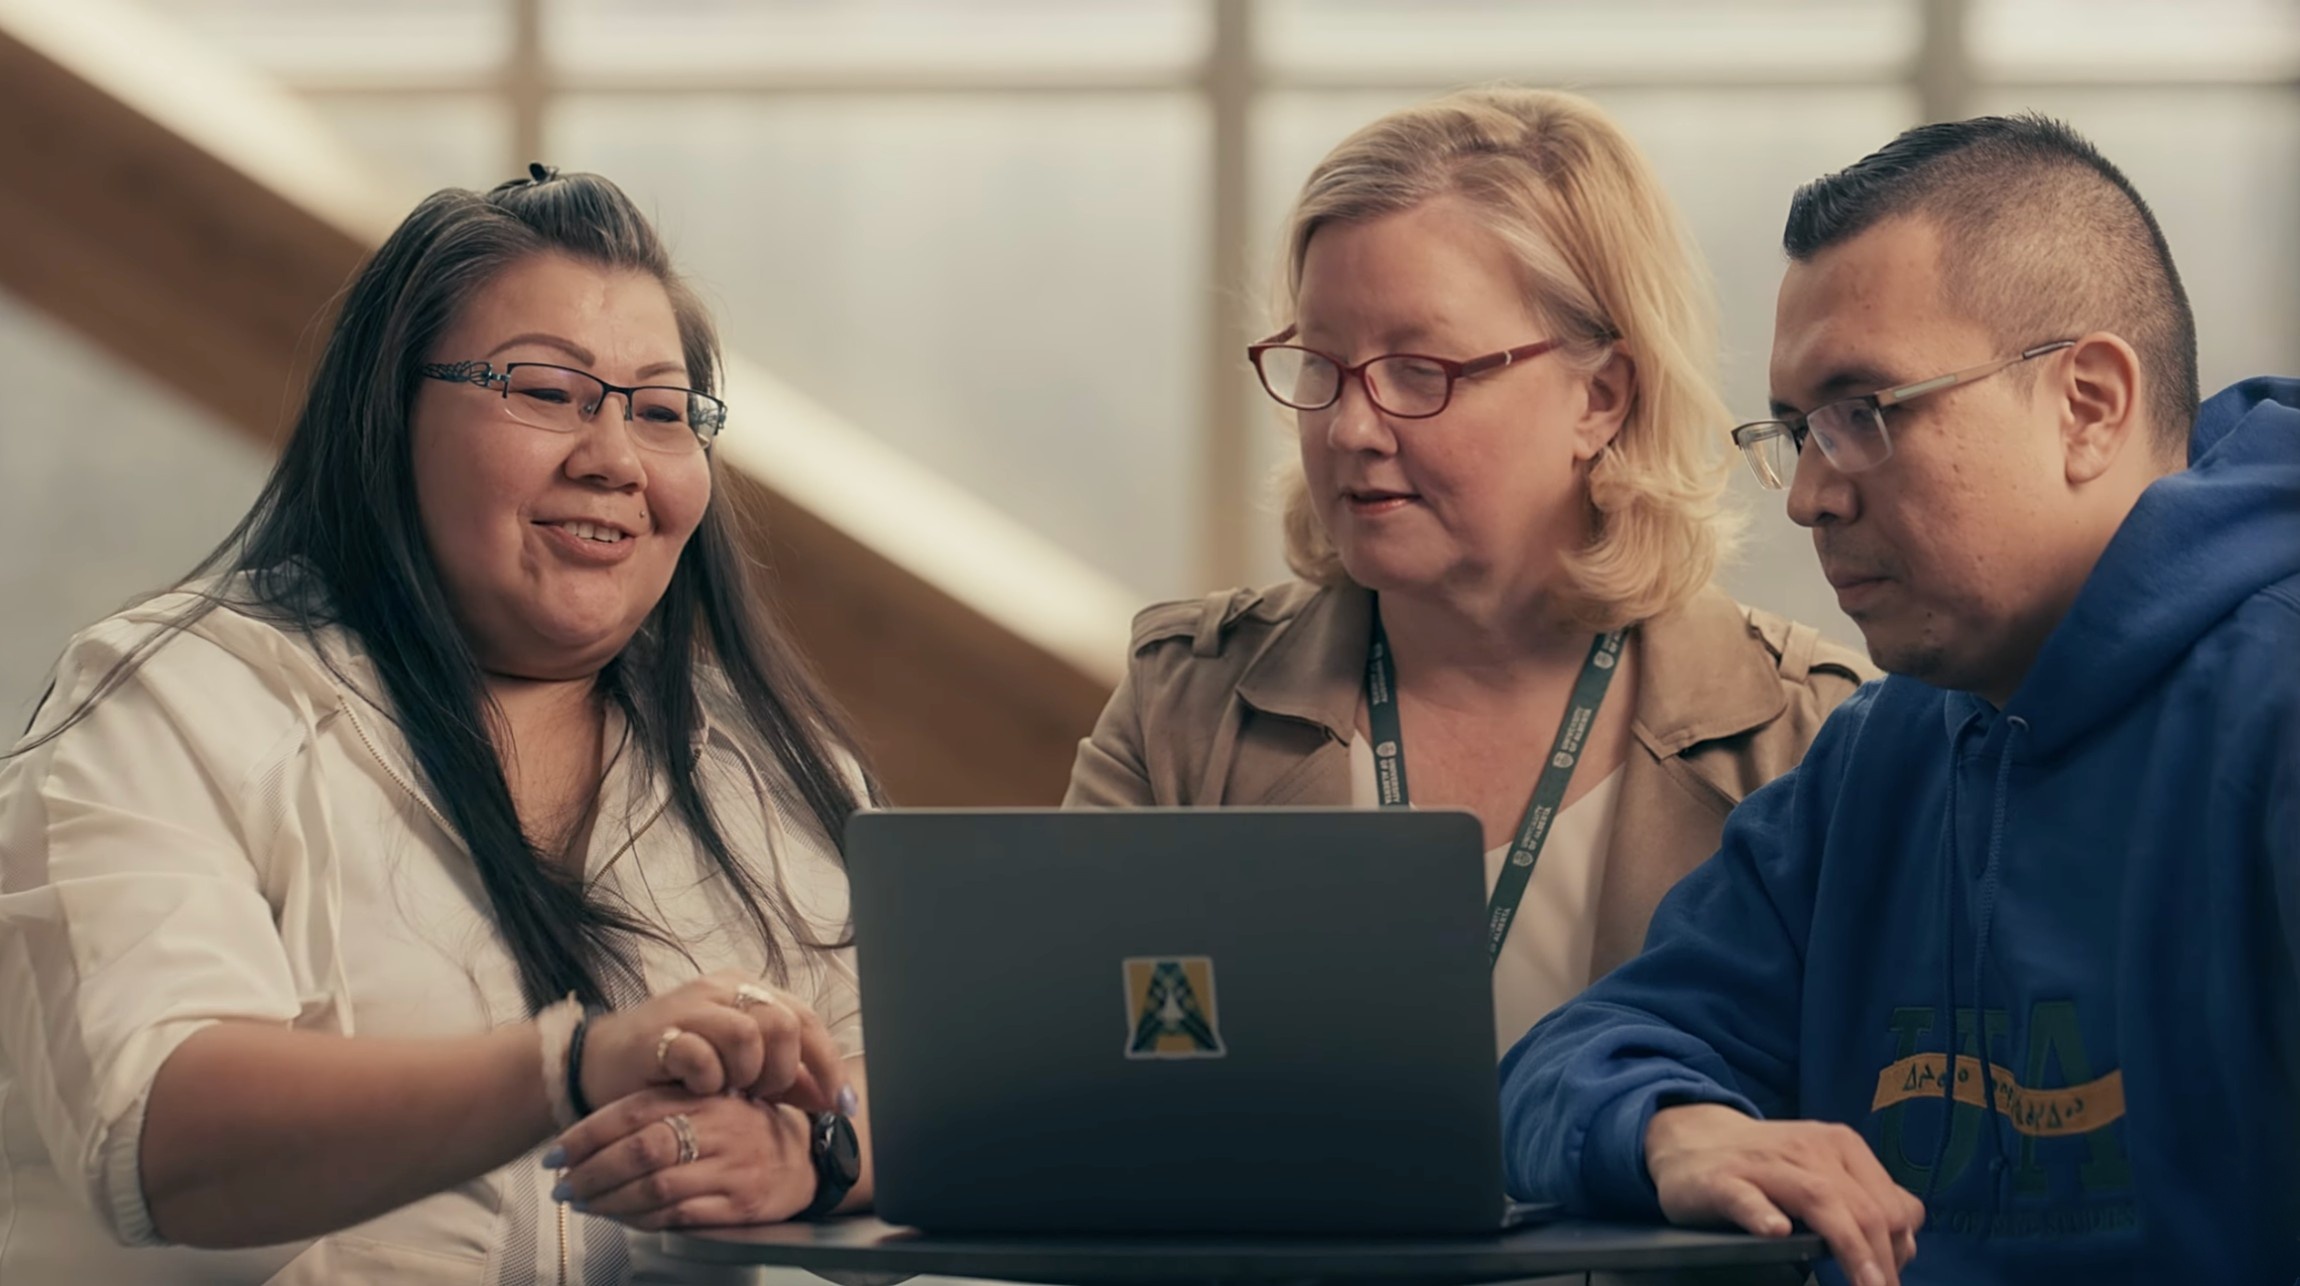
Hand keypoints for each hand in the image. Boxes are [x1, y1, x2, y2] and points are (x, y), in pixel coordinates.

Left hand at [553, 1087, 815, 1229]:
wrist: (807, 1157)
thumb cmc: (745, 1129)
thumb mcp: (711, 1101)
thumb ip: (664, 1108)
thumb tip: (595, 1133)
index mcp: (705, 1096)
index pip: (635, 1111)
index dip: (588, 1133)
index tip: (556, 1153)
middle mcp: (719, 1128)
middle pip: (641, 1150)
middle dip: (592, 1171)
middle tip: (563, 1186)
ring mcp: (731, 1168)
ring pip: (656, 1187)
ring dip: (610, 1200)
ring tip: (584, 1204)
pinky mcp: (740, 1205)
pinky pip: (679, 1216)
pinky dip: (641, 1219)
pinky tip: (621, 1218)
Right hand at [582, 973, 846, 1111]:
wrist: (600, 1065)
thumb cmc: (676, 1070)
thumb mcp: (739, 1072)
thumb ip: (785, 1079)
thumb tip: (836, 1101)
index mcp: (749, 992)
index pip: (806, 1019)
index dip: (828, 1065)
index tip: (840, 1106)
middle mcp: (724, 990)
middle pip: (784, 1022)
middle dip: (782, 1071)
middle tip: (760, 1094)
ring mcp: (690, 1007)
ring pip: (748, 1033)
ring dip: (746, 1075)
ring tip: (729, 1091)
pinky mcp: (659, 1032)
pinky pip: (701, 1055)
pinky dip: (708, 1080)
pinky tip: (698, 1090)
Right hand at [1644, 1104, 1923, 1285]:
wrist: (1690, 1138)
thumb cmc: (1767, 1165)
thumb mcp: (1823, 1170)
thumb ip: (1864, 1199)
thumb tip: (1908, 1240)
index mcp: (1840, 1146)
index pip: (1890, 1203)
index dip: (1900, 1248)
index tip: (1890, 1276)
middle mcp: (1808, 1150)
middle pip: (1861, 1207)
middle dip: (1882, 1259)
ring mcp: (1764, 1164)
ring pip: (1818, 1200)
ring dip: (1848, 1246)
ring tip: (1864, 1283)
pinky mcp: (1723, 1181)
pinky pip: (1746, 1197)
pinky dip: (1762, 1214)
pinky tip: (1776, 1232)